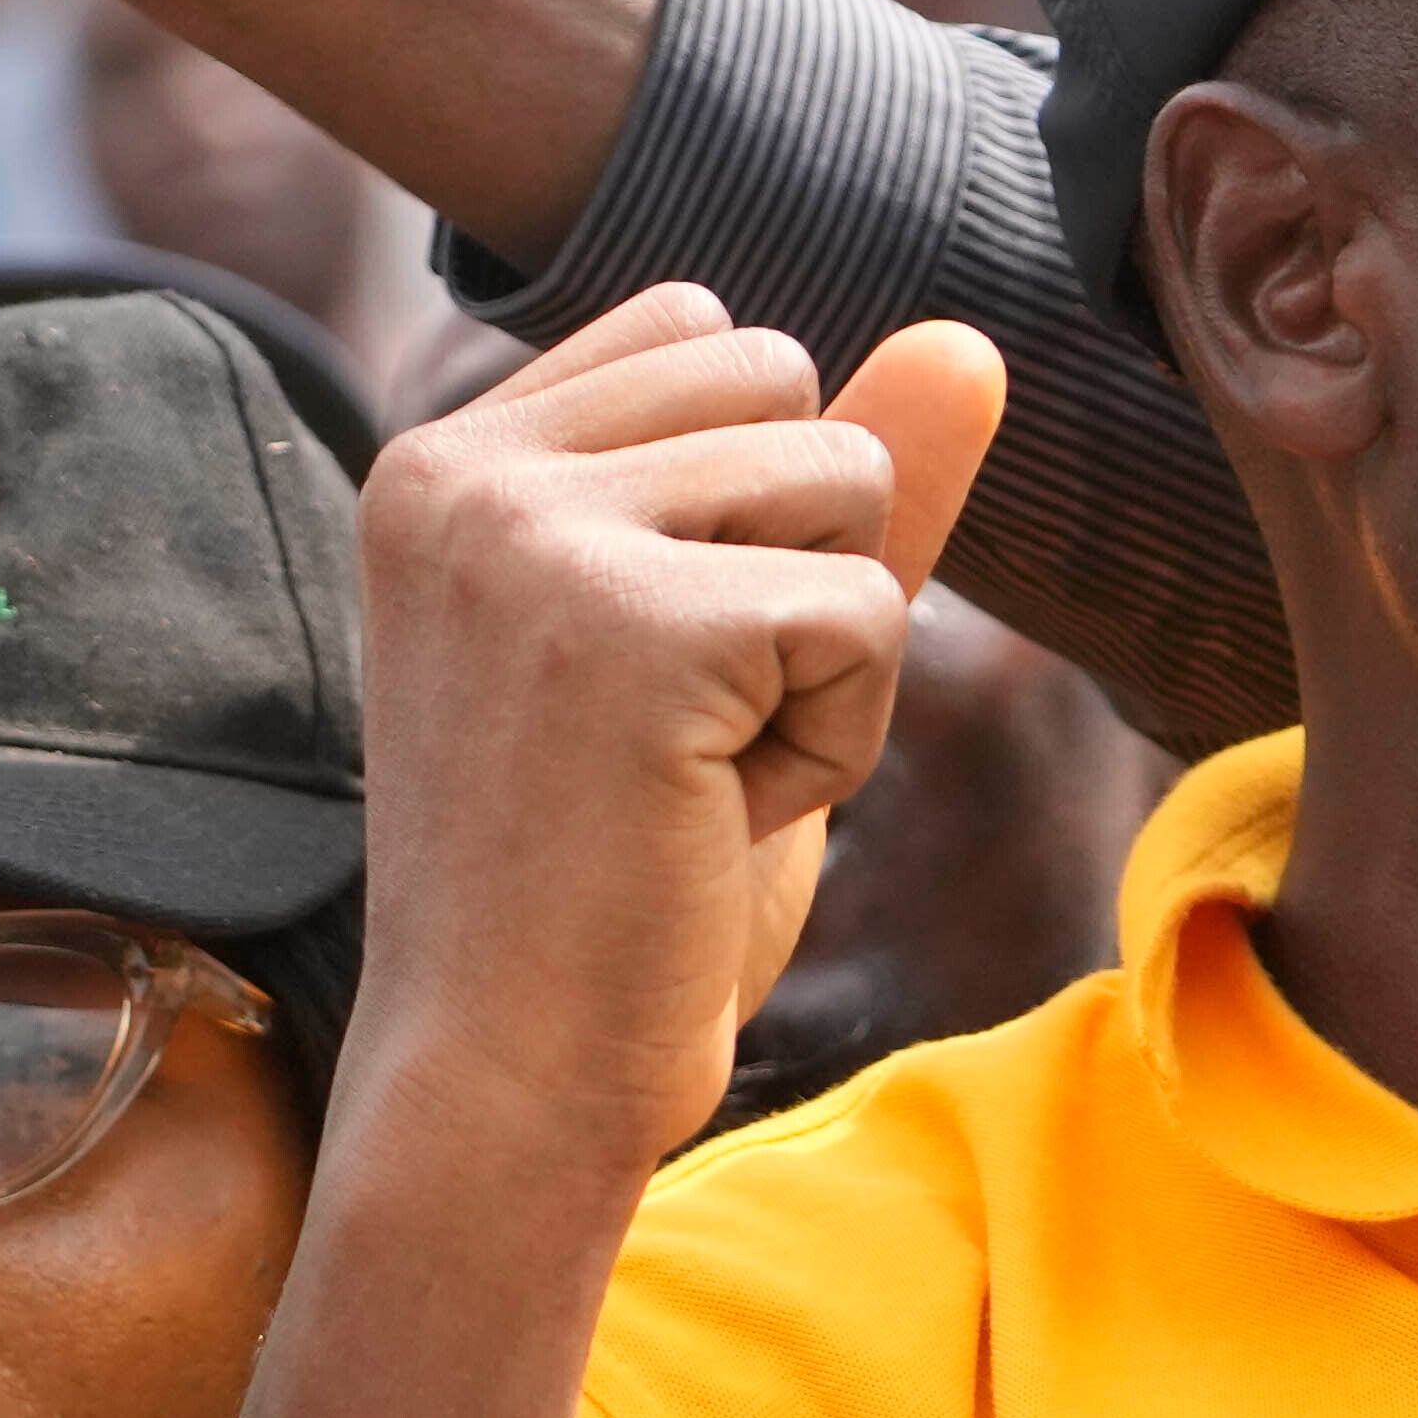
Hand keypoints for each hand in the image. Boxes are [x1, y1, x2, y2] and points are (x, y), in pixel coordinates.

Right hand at [343, 287, 1007, 1193]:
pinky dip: (840, 734)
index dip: (745, 509)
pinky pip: (871, 608)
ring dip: (828, 650)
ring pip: (849, 477)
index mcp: (446, 460)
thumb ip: (827, 490)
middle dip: (801, 558)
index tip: (640, 671)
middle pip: (790, 386)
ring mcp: (533, 538)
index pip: (707, 337)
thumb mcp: (728, 649)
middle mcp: (463, 469)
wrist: (509, 1080)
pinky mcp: (635, 627)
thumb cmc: (608, 883)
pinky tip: (717, 817)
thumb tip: (971, 339)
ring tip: (698, 772)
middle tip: (683, 729)